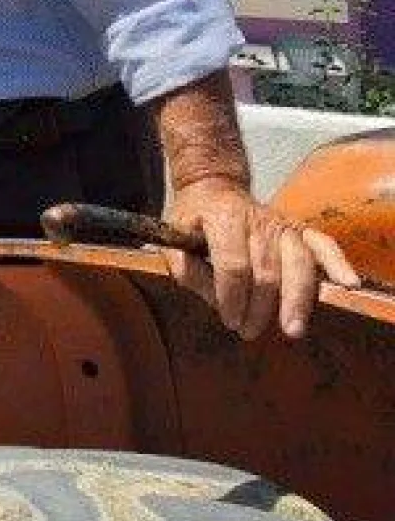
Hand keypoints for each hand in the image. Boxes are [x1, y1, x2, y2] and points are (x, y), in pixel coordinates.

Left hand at [165, 177, 359, 339]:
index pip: (233, 264)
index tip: (229, 319)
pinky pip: (324, 244)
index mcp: (223, 218)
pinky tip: (347, 284)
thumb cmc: (194, 220)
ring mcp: (282, 224)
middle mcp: (257, 219)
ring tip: (291, 329)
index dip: (231, 297)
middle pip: (267, 270)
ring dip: (296, 299)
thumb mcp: (173, 241)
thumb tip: (216, 300)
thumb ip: (187, 271)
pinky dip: (337, 263)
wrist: (214, 188)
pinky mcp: (301, 229)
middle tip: (249, 331)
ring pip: (298, 262)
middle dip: (259, 307)